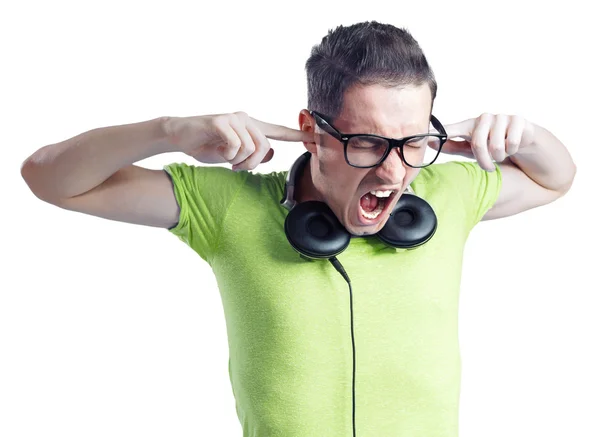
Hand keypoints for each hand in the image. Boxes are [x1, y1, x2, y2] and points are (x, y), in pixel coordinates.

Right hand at [163, 111, 313, 170]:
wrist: (179, 135)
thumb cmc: (206, 145)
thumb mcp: (232, 155)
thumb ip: (252, 154)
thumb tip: (271, 153)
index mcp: (251, 126)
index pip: (278, 131)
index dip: (297, 136)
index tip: (316, 136)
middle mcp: (246, 119)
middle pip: (264, 147)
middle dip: (251, 164)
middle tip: (236, 167)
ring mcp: (234, 118)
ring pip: (251, 148)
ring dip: (238, 161)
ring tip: (226, 159)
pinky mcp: (221, 120)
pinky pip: (235, 146)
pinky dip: (227, 155)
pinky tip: (217, 151)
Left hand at [435, 113, 535, 171]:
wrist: (522, 141)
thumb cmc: (492, 145)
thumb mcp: (470, 149)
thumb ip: (451, 146)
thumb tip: (430, 143)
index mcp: (470, 125)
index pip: (452, 129)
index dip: (441, 133)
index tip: (427, 136)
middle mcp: (484, 118)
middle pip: (478, 143)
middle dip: (484, 160)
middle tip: (488, 167)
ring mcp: (502, 117)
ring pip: (496, 146)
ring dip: (500, 156)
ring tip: (501, 154)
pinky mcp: (518, 120)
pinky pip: (512, 143)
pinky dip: (512, 151)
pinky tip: (513, 146)